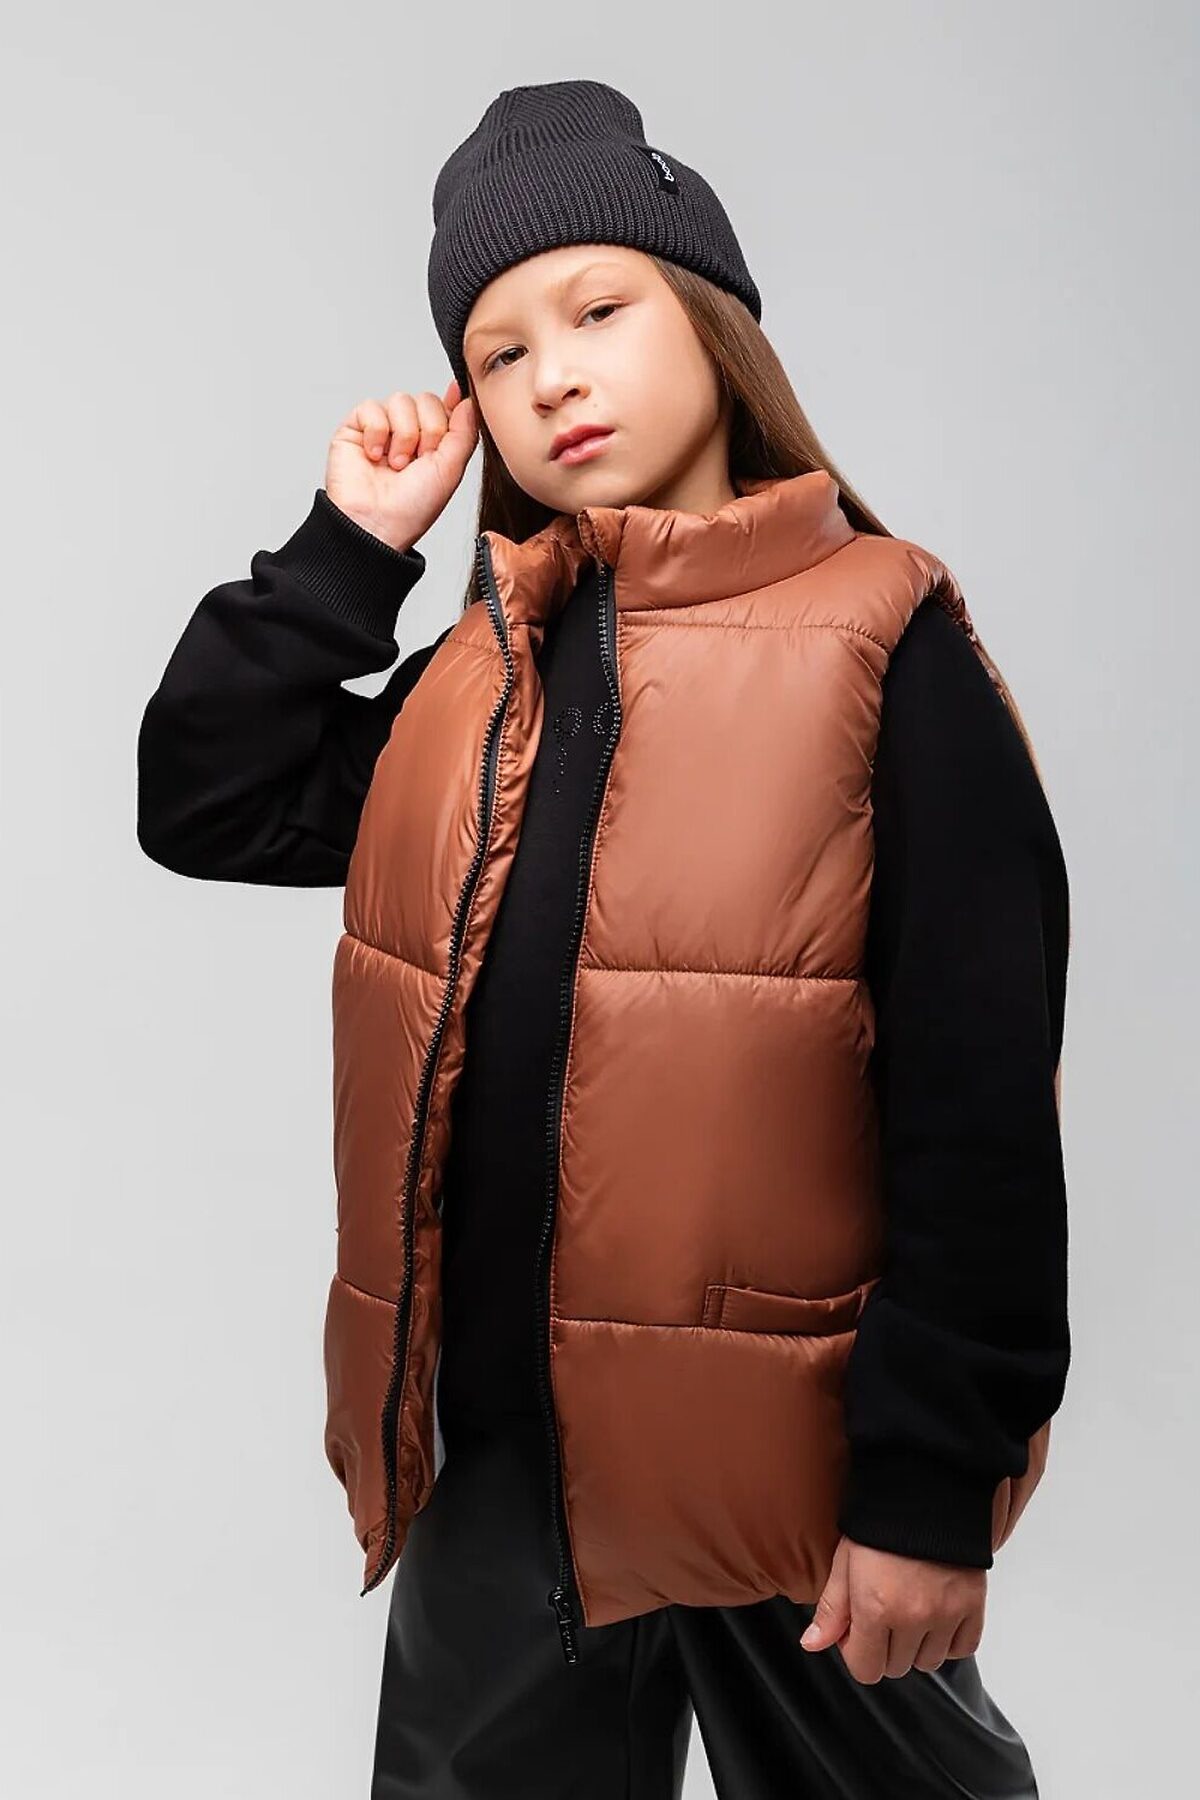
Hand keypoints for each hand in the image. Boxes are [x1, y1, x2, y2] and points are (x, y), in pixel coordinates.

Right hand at [325, 379, 478, 552]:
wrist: (377, 524)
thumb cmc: (412, 508)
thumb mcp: (452, 469)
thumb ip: (465, 431)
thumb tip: (469, 399)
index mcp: (433, 442)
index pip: (446, 407)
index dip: (450, 412)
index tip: (449, 423)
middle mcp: (408, 432)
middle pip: (426, 400)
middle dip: (427, 432)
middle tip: (417, 462)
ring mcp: (382, 428)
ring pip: (401, 400)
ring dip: (403, 436)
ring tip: (396, 465)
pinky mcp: (355, 427)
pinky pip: (371, 407)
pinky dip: (376, 432)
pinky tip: (374, 456)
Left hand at [799, 1535, 985, 1683]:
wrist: (925, 1490)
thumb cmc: (879, 1524)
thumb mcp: (845, 1561)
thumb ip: (831, 1609)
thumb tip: (812, 1644)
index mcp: (875, 1607)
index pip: (866, 1669)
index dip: (856, 1651)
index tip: (857, 1628)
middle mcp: (913, 1617)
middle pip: (896, 1667)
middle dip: (884, 1647)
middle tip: (884, 1612)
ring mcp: (946, 1614)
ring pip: (929, 1662)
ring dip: (917, 1645)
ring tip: (911, 1608)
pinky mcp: (973, 1606)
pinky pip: (962, 1649)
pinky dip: (949, 1640)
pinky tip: (936, 1613)